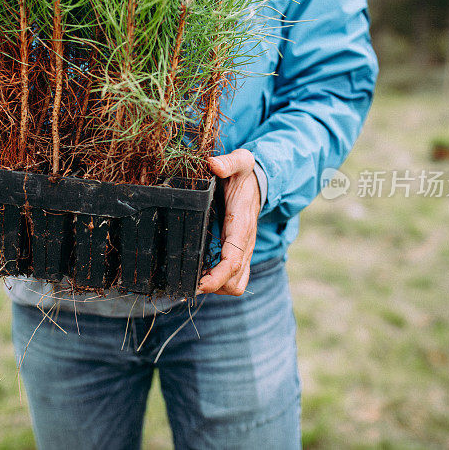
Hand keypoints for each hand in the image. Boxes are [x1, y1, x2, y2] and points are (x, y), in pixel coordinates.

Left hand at [198, 149, 260, 295]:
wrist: (260, 183)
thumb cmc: (245, 175)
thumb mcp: (241, 161)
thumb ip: (228, 162)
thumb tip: (213, 164)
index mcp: (242, 225)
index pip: (234, 259)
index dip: (218, 276)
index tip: (200, 284)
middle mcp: (246, 243)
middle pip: (234, 280)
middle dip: (213, 286)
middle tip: (188, 282)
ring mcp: (244, 251)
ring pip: (236, 284)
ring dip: (217, 288)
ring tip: (193, 281)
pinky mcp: (240, 255)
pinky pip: (234, 279)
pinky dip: (219, 284)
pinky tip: (200, 277)